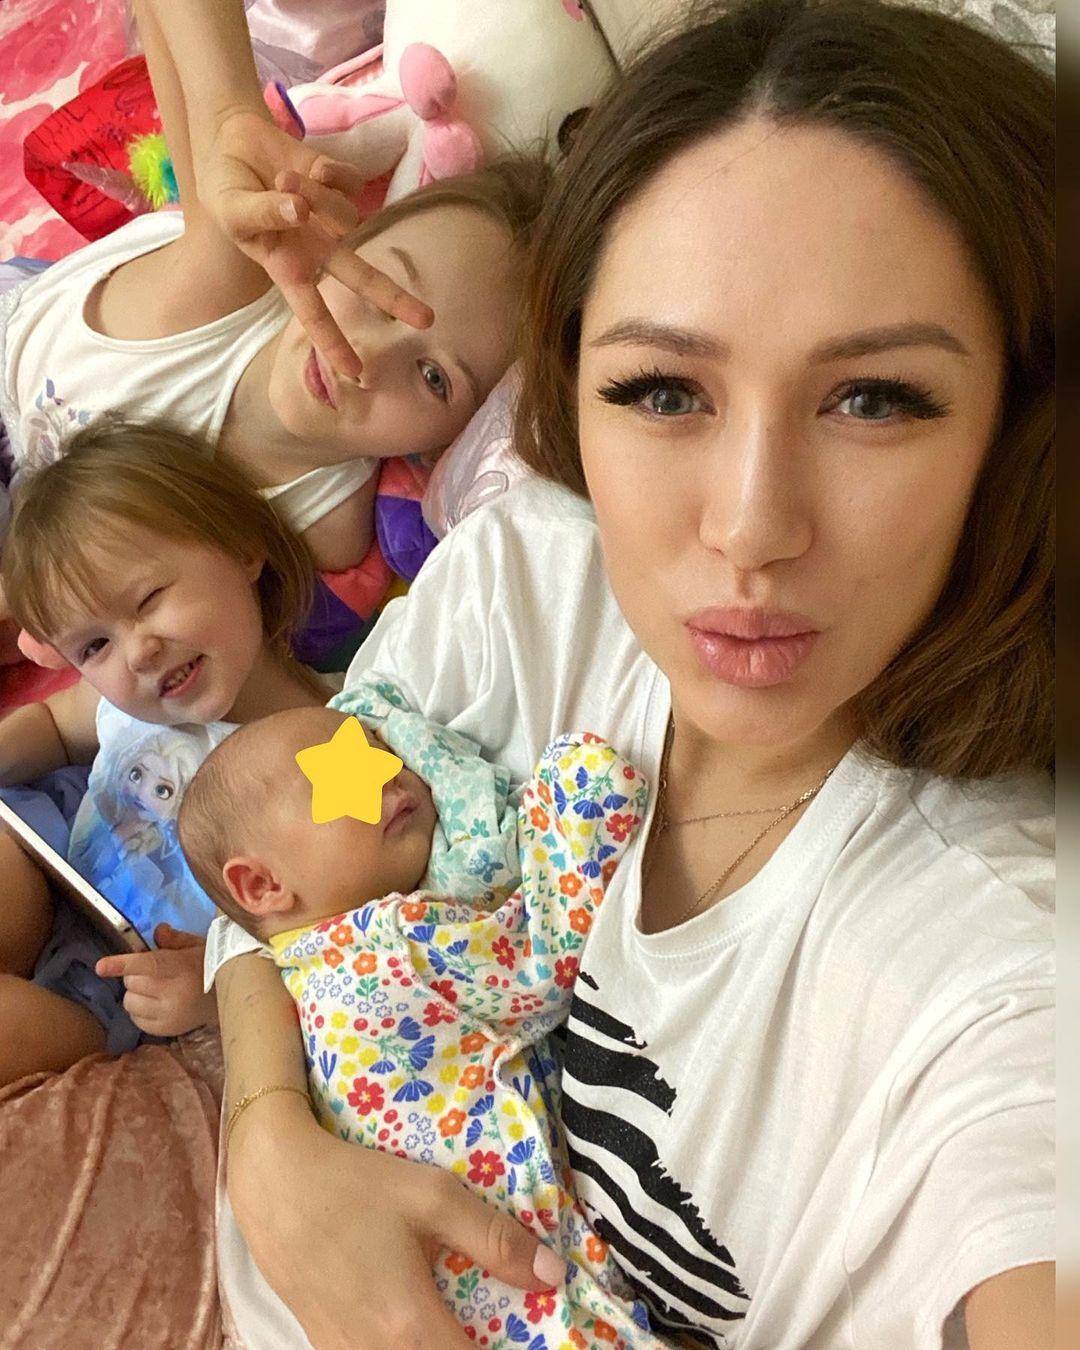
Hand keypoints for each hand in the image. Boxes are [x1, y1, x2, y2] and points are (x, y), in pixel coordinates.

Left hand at [95, 924, 216, 1035]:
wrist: (230, 998)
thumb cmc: (210, 966)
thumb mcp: (197, 946)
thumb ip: (174, 939)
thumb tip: (158, 931)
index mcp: (183, 968)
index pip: (148, 965)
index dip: (122, 964)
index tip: (100, 967)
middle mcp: (174, 995)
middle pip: (132, 982)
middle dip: (135, 974)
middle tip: (153, 972)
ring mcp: (168, 1015)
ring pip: (129, 1002)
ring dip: (135, 993)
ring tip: (154, 989)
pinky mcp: (165, 1030)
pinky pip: (135, 1018)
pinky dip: (139, 1009)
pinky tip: (155, 1003)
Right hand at [200, 107, 432, 375]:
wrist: (232, 144)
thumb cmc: (227, 191)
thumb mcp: (232, 209)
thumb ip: (263, 213)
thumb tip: (300, 211)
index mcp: (288, 267)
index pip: (313, 314)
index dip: (332, 343)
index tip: (355, 373)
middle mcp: (317, 248)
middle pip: (362, 278)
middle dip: (394, 298)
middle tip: (428, 320)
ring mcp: (332, 217)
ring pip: (343, 214)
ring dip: (312, 194)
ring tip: (280, 180)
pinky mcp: (341, 183)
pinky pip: (349, 181)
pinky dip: (327, 171)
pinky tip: (305, 168)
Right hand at [230, 1099, 565, 1349]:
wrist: (273, 1182)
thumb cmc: (355, 1184)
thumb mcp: (432, 1196)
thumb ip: (494, 1238)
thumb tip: (552, 1276)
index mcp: (410, 1325)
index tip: (530, 1333)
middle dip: (471, 1348)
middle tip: (494, 1324)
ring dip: (438, 1347)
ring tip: (457, 1321)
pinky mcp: (325, 1347)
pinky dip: (405, 1348)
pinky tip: (415, 1322)